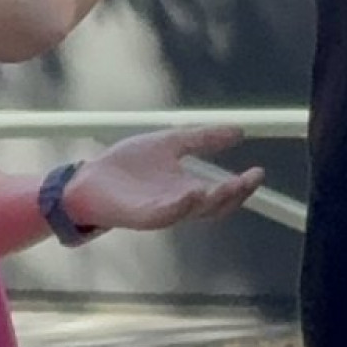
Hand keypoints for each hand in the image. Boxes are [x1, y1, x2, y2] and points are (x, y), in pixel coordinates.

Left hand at [61, 126, 263, 232]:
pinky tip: (193, 192)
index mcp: (188, 189)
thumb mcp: (170, 143)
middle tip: (249, 180)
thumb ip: (202, 139)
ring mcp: (161, 211)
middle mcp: (180, 204)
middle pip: (216, 207)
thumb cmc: (126, 166)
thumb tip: (239, 131)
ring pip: (195, 212)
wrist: (88, 179)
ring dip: (214, 200)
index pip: (223, 193)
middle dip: (235, 195)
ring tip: (229, 185)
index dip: (243, 186)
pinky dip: (181, 206)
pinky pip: (165, 214)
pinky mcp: (141, 215)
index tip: (258, 171)